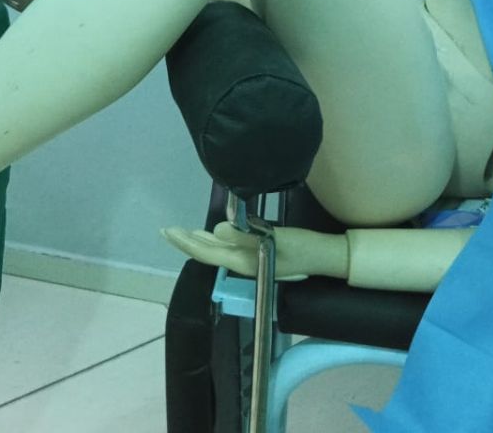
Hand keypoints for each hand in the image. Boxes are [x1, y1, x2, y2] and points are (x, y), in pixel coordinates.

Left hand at [161, 221, 348, 280]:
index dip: (185, 243)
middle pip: (208, 253)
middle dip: (187, 242)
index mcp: (243, 262)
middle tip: (167, 230)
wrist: (325, 258)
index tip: (169, 231)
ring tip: (183, 233)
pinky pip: (228, 248)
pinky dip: (214, 240)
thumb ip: (244, 236)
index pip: (206, 253)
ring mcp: (250, 261)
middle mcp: (242, 263)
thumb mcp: (274, 240)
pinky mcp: (257, 255)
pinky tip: (213, 235)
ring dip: (199, 241)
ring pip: (217, 251)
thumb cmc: (302, 248)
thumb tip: (217, 229)